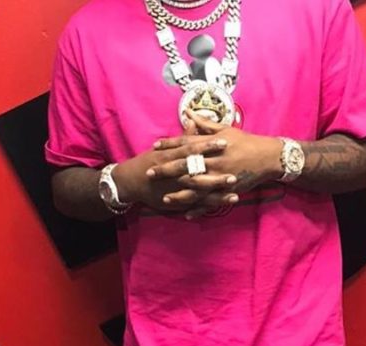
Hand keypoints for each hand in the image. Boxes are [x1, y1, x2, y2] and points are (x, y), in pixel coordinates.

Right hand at [110, 119, 236, 213]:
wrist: (130, 181)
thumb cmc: (149, 161)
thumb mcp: (164, 147)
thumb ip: (182, 136)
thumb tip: (193, 120)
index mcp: (173, 156)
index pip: (192, 149)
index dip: (208, 146)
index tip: (224, 142)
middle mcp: (176, 173)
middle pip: (198, 171)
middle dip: (216, 172)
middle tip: (235, 172)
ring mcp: (177, 188)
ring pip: (200, 190)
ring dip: (217, 192)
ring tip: (235, 191)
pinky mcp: (177, 201)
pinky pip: (195, 204)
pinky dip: (209, 206)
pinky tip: (223, 205)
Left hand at [149, 109, 284, 217]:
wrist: (268, 156)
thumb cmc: (245, 141)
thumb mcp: (225, 129)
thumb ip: (204, 124)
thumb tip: (188, 112)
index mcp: (211, 144)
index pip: (186, 143)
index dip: (169, 144)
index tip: (155, 146)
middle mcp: (214, 161)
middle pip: (186, 166)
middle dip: (166, 170)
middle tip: (150, 173)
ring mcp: (220, 177)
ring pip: (196, 187)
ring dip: (179, 194)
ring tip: (164, 198)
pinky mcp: (228, 190)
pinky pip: (210, 202)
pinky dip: (199, 209)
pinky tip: (186, 214)